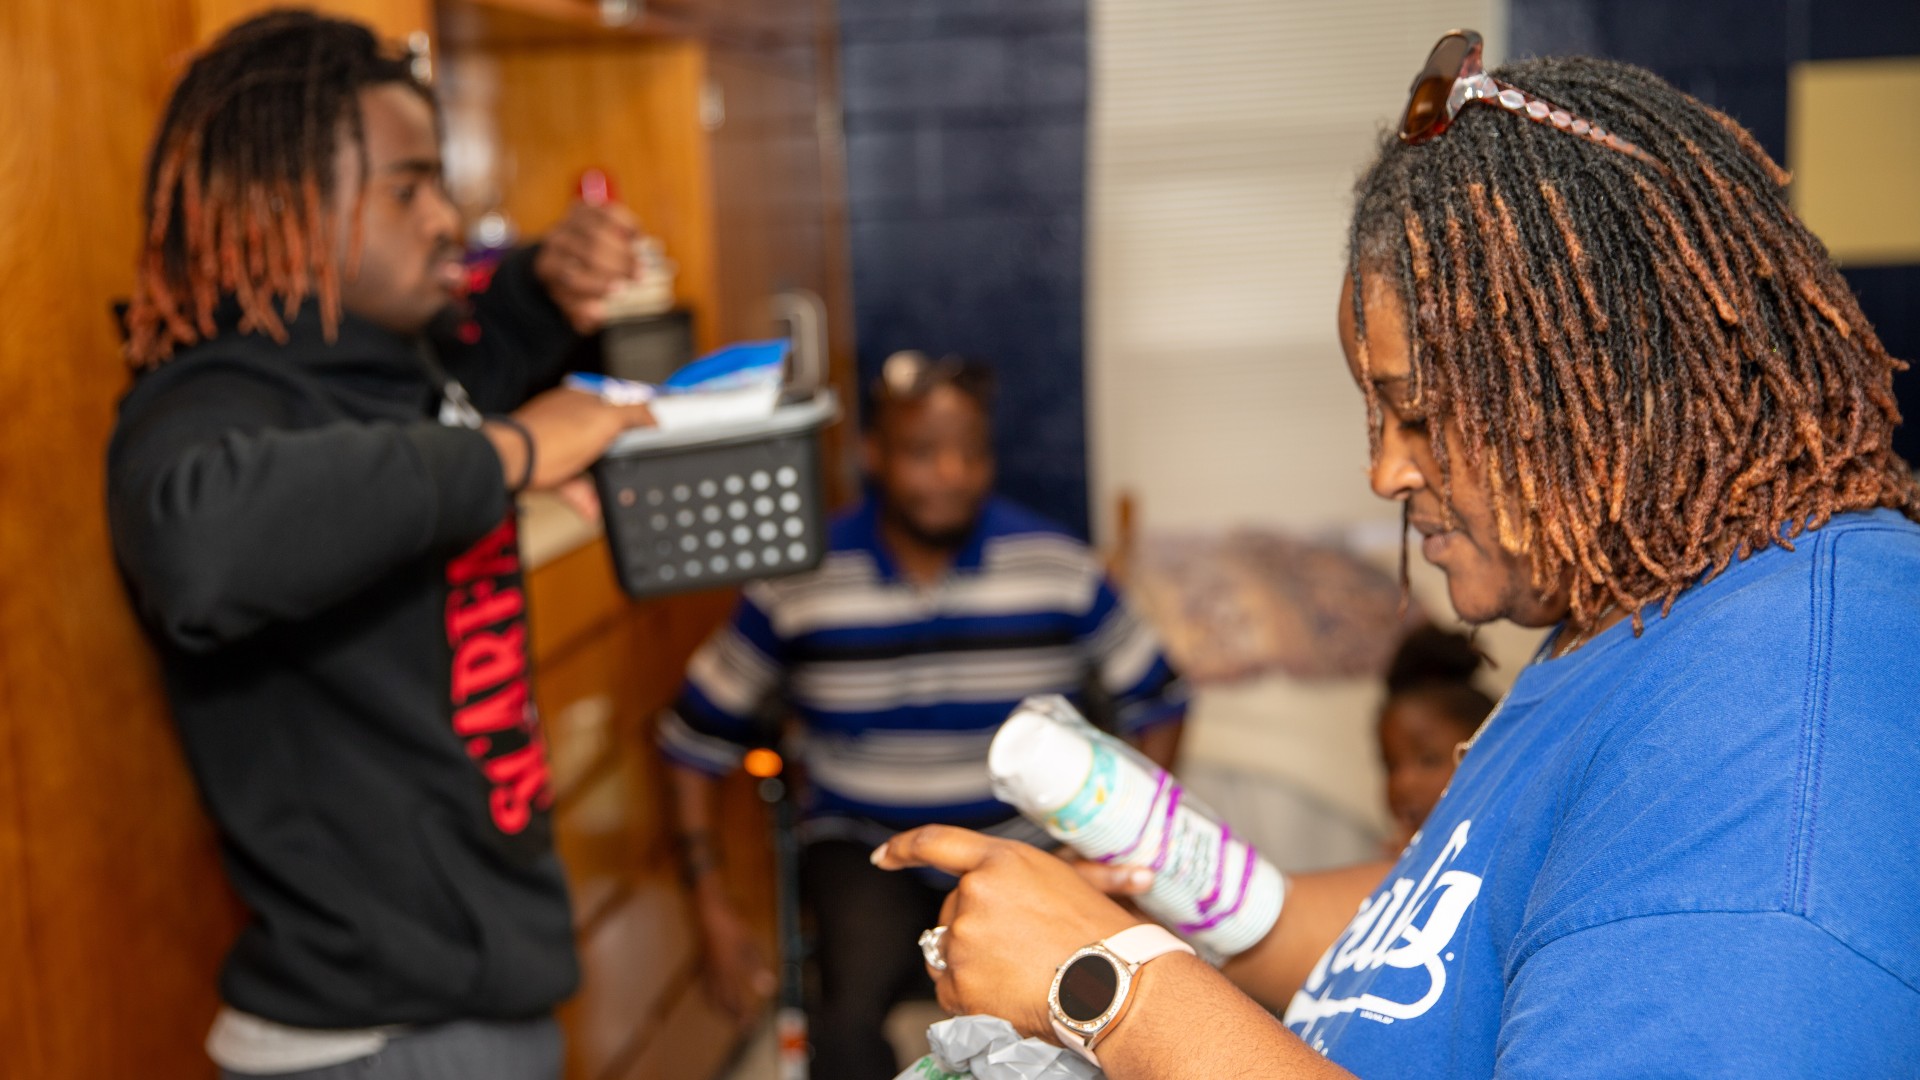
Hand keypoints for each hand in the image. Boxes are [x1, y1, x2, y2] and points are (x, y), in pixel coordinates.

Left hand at [483, 387, 652, 491]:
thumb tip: (653, 416)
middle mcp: (564, 420)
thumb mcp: (606, 419)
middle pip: (601, 440)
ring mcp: (553, 445)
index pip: (613, 406)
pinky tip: (593, 509)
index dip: (631, 423)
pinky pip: (571, 485)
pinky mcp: (544, 470)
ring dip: (600, 484)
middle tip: (628, 471)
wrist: (514, 464)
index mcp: (579, 400)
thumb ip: (634, 413)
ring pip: (586, 466)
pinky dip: (584, 498)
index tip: (645, 437)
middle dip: (616, 460)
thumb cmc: (552, 436)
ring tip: (610, 497)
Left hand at [532, 199, 640, 333]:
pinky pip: (606, 211)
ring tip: (640, 263)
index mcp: (547, 267)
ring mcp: (568, 221)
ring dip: (624, 248)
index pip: (570, 274)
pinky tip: (637, 237)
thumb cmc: (572, 288)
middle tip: (638, 277)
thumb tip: (599, 312)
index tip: (620, 291)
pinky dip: (625, 222)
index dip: (596, 283)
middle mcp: (555, 241)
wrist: (562, 259)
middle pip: (588, 249)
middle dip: (617, 264)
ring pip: (599, 229)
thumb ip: (583, 314)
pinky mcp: (585, 208)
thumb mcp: (573, 308)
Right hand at [695, 896, 776, 1027]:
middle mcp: (715, 973)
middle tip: (742, 1027)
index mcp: (728, 970)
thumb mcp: (750, 943)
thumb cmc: (732, 925)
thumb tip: (768, 988)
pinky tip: (715, 998)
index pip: (735, 999)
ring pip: (711, 996)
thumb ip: (757, 967)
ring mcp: (706, 969)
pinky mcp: (702, 963)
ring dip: (721, 1009)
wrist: (708, 911)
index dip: (742, 1014)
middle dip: (732, 1016)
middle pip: (722, 1002)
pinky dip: (710, 997)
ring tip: (729, 1016)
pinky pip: (705, 987)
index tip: (750, 1024)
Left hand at [873, 827, 1139, 1038]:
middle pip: (950, 911)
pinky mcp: (958, 981)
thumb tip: (1106, 875)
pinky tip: (1007, 995)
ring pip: (948, 951)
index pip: (936, 843)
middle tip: (1019, 949)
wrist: (1113, 987)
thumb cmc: (1105, 937)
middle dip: (972, 929)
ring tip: (1020, 974)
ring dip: (972, 962)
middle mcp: (975, 893)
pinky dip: (971, 995)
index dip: (904, 848)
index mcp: (1003, 860)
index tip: (883, 857)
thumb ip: (1051, 877)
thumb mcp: (1079, 884)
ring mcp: (963, 938)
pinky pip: (950, 988)